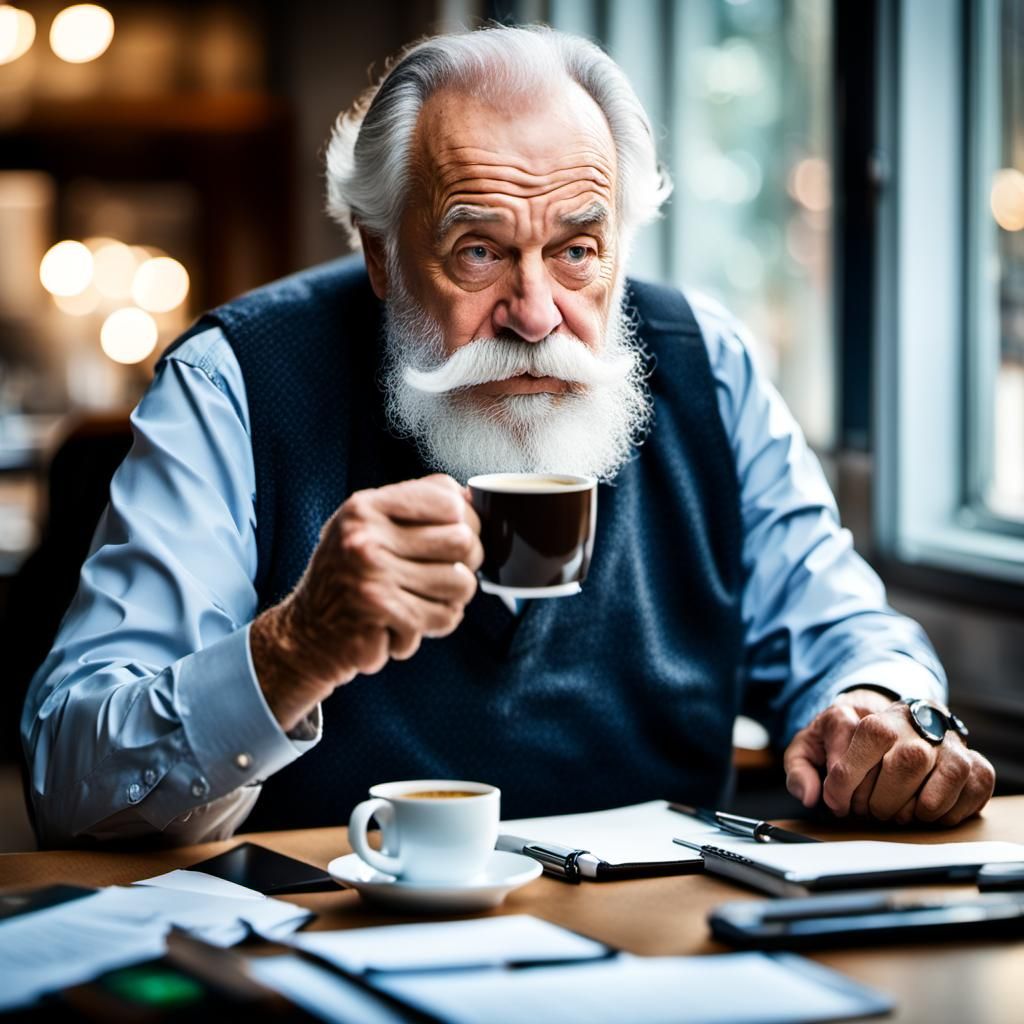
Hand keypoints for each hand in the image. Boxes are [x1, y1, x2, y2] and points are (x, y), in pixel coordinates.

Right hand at [251, 474, 482, 729]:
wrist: (305, 634)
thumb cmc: (348, 577)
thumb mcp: (366, 529)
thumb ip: (412, 507)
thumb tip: (471, 498)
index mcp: (364, 508)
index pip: (448, 499)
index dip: (468, 520)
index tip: (458, 537)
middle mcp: (365, 538)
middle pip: (462, 540)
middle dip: (467, 562)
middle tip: (449, 576)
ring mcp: (372, 577)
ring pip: (462, 583)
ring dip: (451, 600)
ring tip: (422, 602)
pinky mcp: (383, 616)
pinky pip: (444, 618)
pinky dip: (430, 627)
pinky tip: (403, 625)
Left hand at [783, 688, 995, 825]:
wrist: (875, 720)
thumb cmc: (839, 741)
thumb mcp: (807, 748)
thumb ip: (799, 769)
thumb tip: (810, 795)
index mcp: (864, 712)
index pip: (865, 737)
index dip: (847, 779)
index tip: (836, 801)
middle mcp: (907, 719)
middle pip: (908, 759)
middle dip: (883, 799)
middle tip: (868, 810)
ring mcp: (941, 736)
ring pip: (950, 768)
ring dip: (921, 805)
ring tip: (898, 813)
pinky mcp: (967, 755)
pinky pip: (977, 779)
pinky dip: (954, 806)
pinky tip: (927, 813)